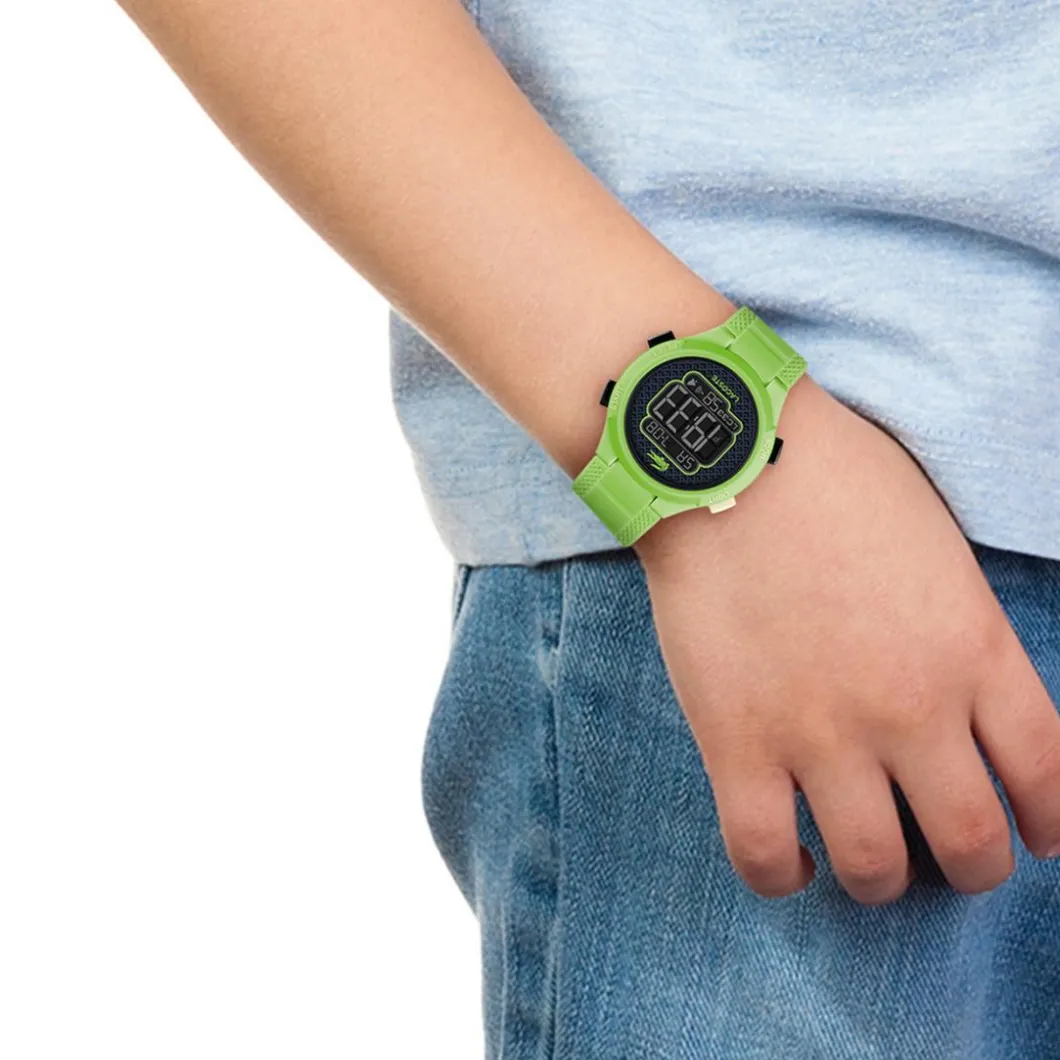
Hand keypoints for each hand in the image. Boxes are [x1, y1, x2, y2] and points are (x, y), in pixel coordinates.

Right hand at [635, 377, 1059, 904]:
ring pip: (876, 866)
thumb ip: (961, 627)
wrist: (723, 459)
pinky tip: (790, 859)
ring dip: (882, 880)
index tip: (1034, 835)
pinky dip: (783, 876)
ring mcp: (822, 732)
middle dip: (972, 865)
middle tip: (948, 855)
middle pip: (972, 842)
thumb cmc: (829, 477)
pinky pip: (765, 854)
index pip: (1048, 774)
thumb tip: (954, 685)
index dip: (1049, 823)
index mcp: (972, 648)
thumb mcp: (935, 541)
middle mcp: (911, 707)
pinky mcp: (737, 742)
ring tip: (866, 861)